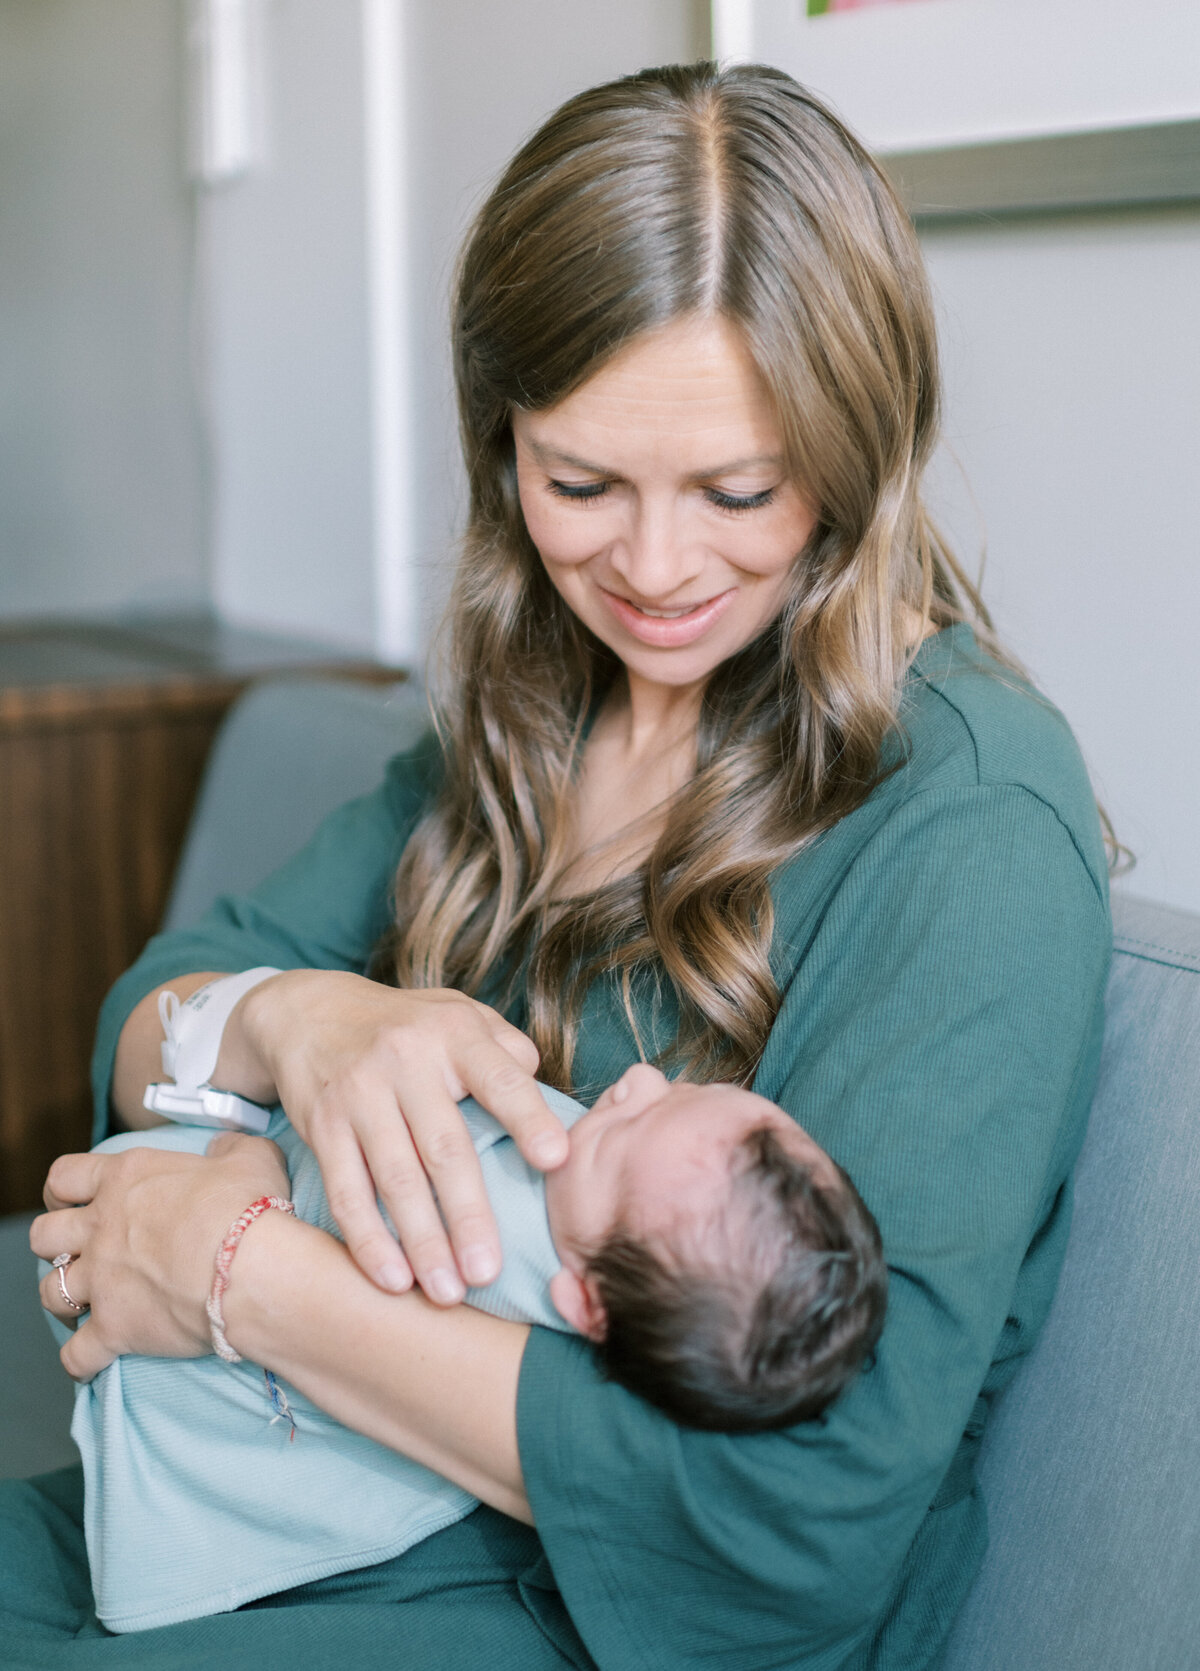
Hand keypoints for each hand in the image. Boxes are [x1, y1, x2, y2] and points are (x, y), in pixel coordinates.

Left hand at [31, 1132, 289, 1381]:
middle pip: (43, 1235)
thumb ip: (229, 1147)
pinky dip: (82, 1360)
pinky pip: (77, 1355)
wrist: (251, 1267)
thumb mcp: (250, 1156)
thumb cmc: (249, 1208)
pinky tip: (94, 1359)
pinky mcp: (114, 1328)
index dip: (61, 1190)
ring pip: (50, 1292)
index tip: (72, 1200)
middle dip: (55, 1244)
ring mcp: (102, 1281)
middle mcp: (102, 1228)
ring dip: (64, 1299)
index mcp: (126, 1180)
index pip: (64, 1177)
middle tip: (81, 1251)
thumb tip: (222, 1149)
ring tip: (86, 1303)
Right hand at [236, 972, 566, 1302]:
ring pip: (396, 1179)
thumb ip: (507, 1051)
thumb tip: (548, 1104)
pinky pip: (347, 1190)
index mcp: (454, 1034)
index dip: (529, 1117)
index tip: (556, 1160)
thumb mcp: (459, 1015)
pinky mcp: (323, 1125)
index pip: (500, 1078)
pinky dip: (368, 1240)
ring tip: (447, 1292)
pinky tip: (392, 1279)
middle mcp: (406, 1060)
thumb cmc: (408, 1026)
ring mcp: (360, 1093)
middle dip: (469, 1215)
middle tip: (490, 1273)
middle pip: (444, 1147)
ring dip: (422, 1242)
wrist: (310, 1011)